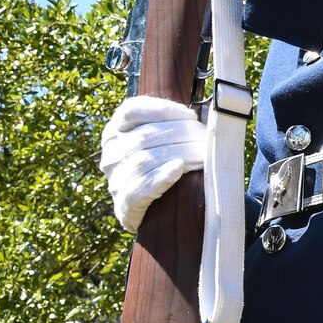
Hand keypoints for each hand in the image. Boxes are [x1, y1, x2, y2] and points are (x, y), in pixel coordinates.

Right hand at [99, 96, 205, 232]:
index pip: (132, 111)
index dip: (162, 109)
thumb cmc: (166, 166)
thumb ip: (176, 122)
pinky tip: (178, 169)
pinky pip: (140, 188)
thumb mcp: (164, 139)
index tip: (191, 115)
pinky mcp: (123, 204)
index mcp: (115, 131)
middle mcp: (111, 153)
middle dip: (181, 134)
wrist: (156, 212)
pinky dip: (160, 177)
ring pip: (144, 160)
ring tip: (204, 155)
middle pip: (144, 136)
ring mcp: (114, 179)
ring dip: (179, 154)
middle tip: (208, 139)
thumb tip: (212, 111)